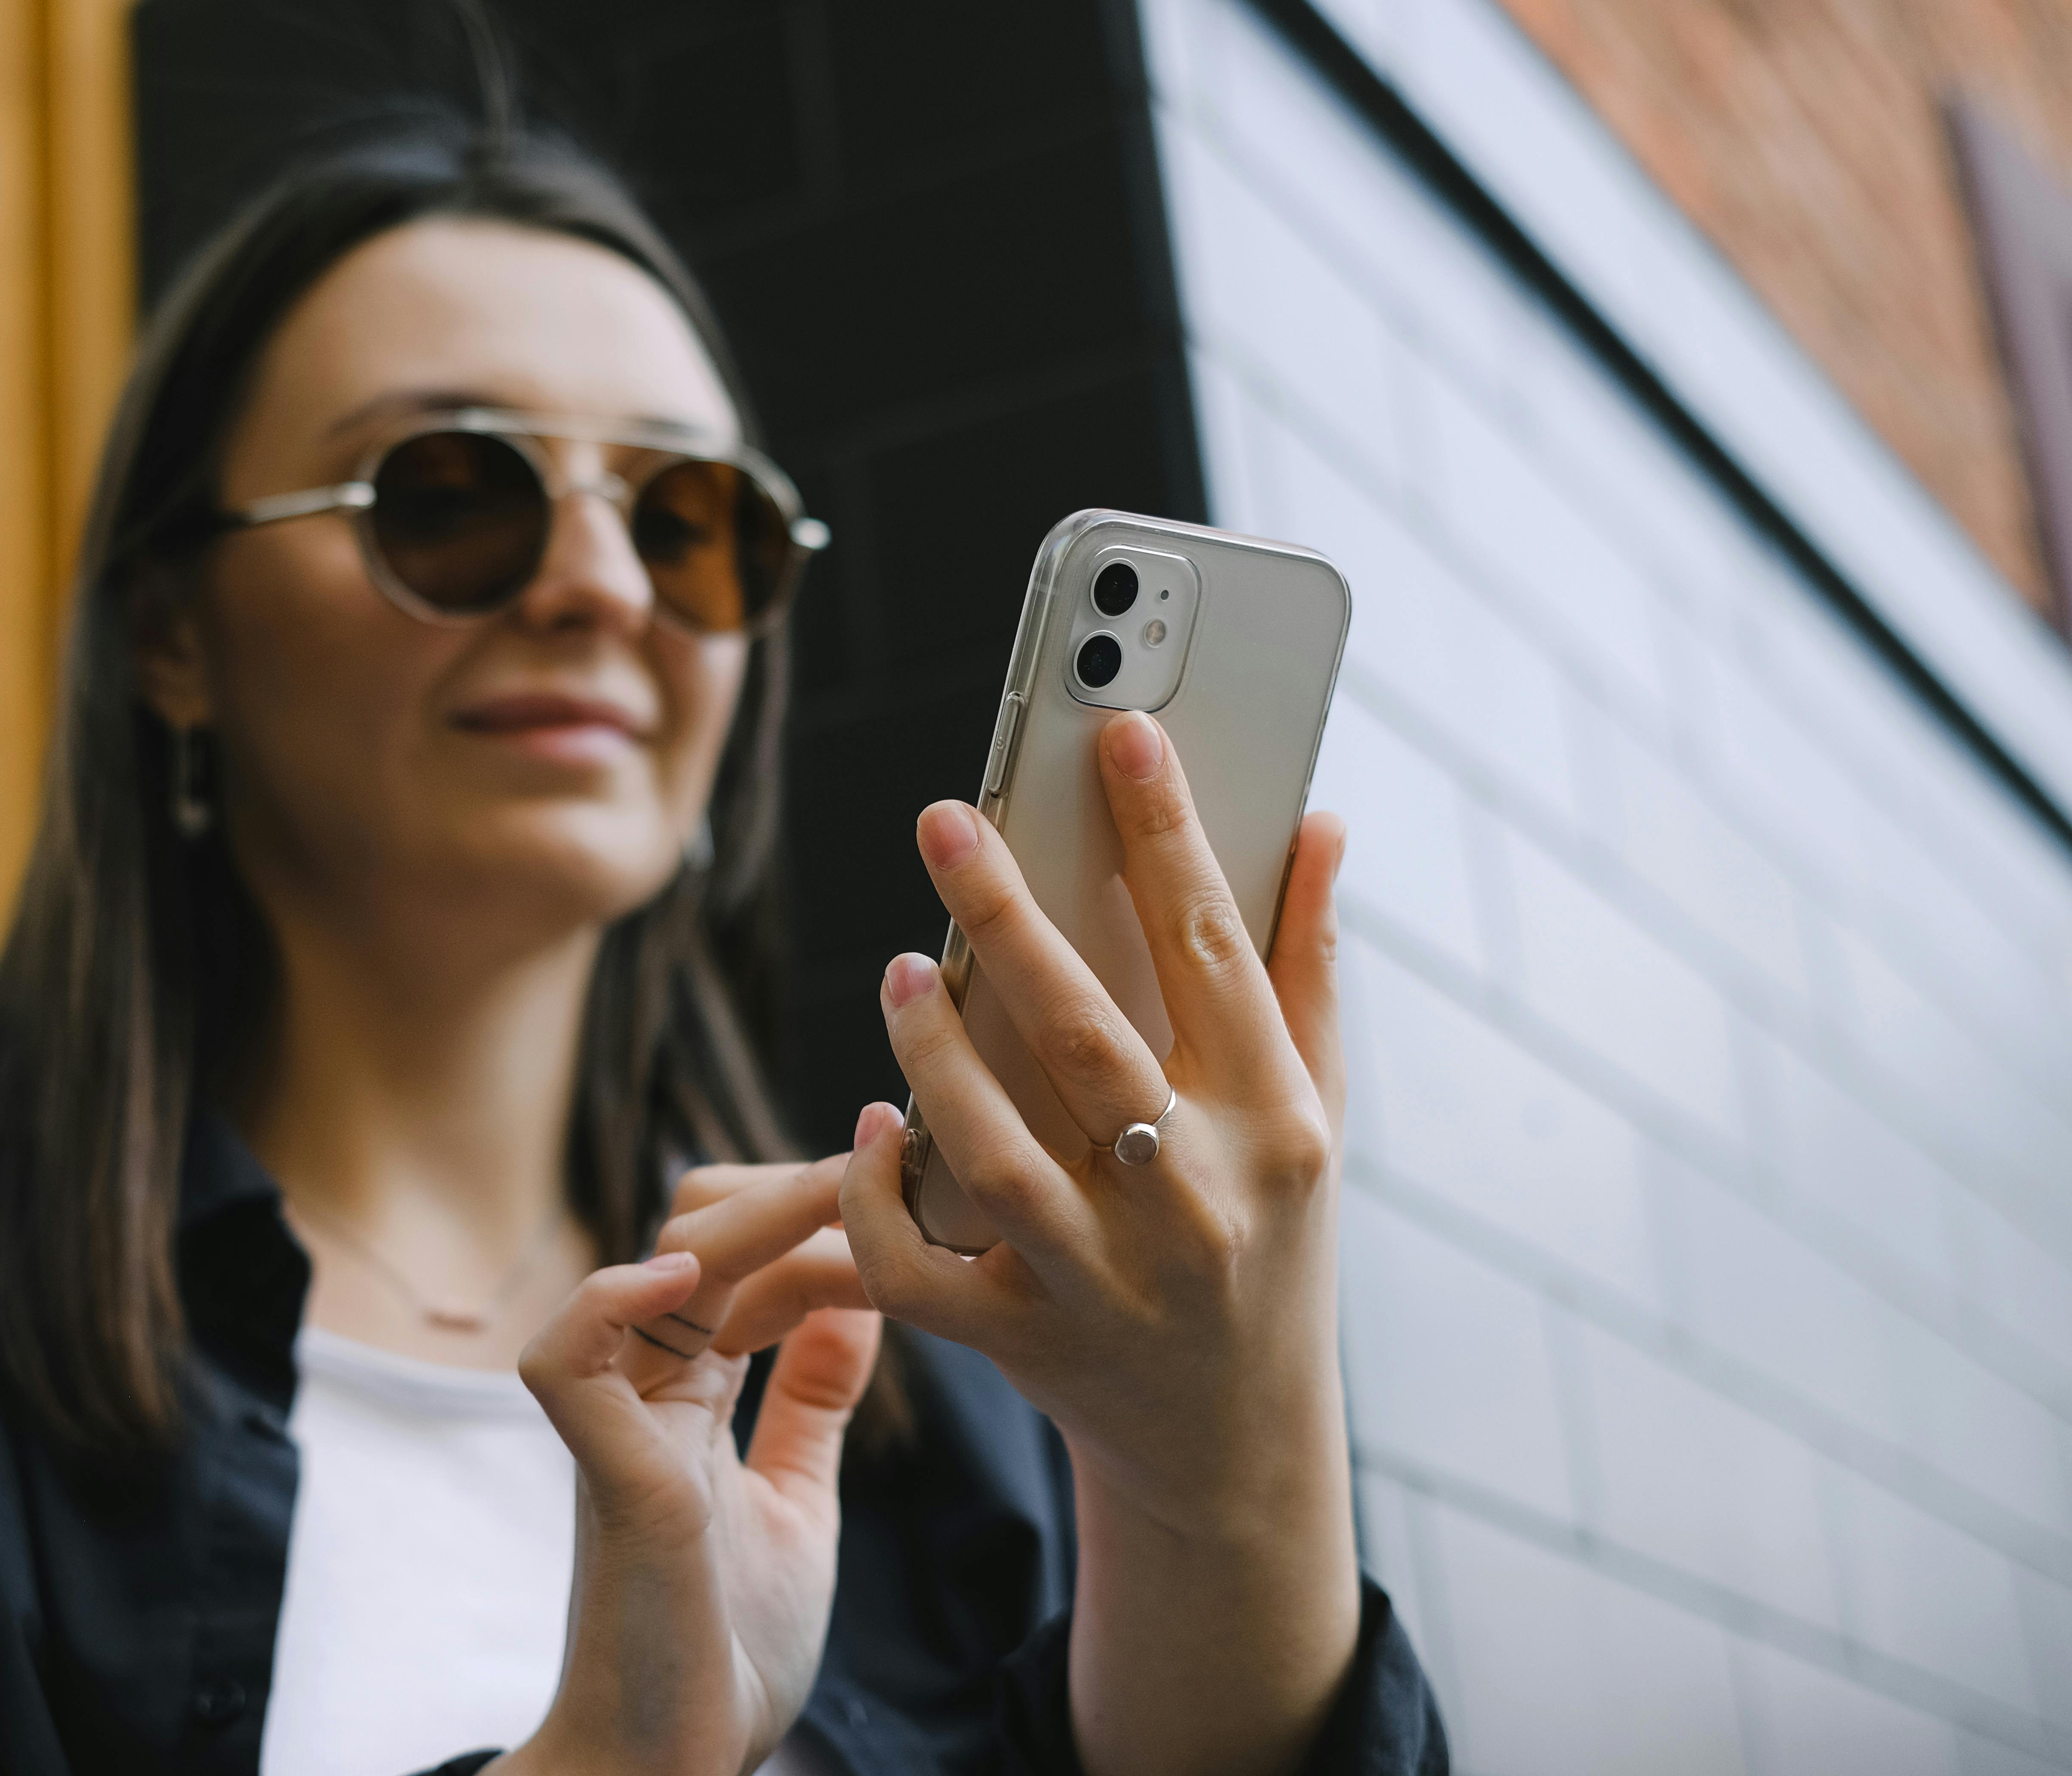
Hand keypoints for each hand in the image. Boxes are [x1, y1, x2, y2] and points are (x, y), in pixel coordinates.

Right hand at [495, 1145, 885, 1775]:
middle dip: (793, 1191)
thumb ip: (811, 1403)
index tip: (902, 1181)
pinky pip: (566, 1354)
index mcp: (688, 1394)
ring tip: (839, 1189)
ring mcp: (620, 1424)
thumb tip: (854, 1302)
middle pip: (697, 1229)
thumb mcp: (798, 1502)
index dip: (816, 1210)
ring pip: (656, 1264)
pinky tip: (690, 1276)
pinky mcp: (605, 1471)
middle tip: (886, 1168)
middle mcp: (647, 1390)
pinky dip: (613, 1299)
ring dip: (753, 1214)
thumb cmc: (726, 1650)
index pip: (739, 1255)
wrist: (676, 1766)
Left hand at [839, 709, 1356, 1775]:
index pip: (1214, 952)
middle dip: (1009, 913)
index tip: (1120, 732)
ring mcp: (1106, 1280)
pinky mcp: (1024, 1343)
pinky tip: (873, 1123)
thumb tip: (1318, 819)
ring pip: (990, 1145)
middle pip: (1085, 1033)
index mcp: (1278, 1127)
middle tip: (946, 820)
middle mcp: (1197, 1202)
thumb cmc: (1270, 1241)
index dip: (1167, 833)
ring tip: (902, 967)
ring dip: (932, 1046)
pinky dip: (881, 1190)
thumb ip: (1310, 968)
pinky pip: (920, 1263)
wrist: (1233, 1442)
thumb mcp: (1312, 1113)